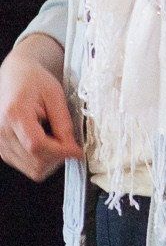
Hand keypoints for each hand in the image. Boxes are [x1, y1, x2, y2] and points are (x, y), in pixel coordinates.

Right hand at [0, 35, 79, 181]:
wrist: (15, 76)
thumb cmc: (35, 81)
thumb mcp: (55, 96)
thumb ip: (63, 123)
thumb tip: (72, 148)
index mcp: (15, 114)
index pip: (36, 145)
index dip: (60, 152)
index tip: (77, 151)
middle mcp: (1, 132)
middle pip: (33, 161)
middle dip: (57, 158)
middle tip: (70, 144)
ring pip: (29, 168)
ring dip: (50, 161)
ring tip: (58, 143)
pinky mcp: (1, 149)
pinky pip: (23, 165)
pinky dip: (40, 161)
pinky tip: (47, 145)